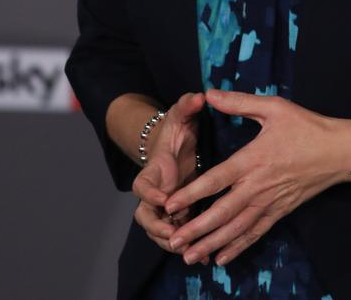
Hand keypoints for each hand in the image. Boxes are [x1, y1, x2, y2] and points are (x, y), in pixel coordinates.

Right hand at [132, 91, 207, 256]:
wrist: (175, 144)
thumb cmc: (177, 128)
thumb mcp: (182, 114)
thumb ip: (187, 105)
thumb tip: (199, 96)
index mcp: (153, 169)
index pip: (142, 185)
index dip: (149, 194)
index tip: (164, 199)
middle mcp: (155, 191)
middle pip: (145, 217)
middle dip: (158, 228)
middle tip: (176, 234)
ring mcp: (165, 204)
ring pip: (161, 231)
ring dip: (174, 241)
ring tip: (194, 250)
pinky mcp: (179, 211)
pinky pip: (180, 232)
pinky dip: (190, 243)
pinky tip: (209, 255)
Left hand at [164, 89, 350, 266]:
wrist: (339, 151)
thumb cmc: (306, 126)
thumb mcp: (274, 107)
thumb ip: (240, 102)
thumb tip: (210, 93)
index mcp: (253, 159)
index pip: (217, 180)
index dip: (192, 193)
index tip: (170, 204)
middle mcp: (258, 185)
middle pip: (222, 212)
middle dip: (196, 228)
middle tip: (173, 240)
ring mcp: (270, 202)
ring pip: (236, 228)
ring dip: (211, 243)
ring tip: (188, 256)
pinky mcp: (280, 211)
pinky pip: (255, 233)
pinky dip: (237, 247)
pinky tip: (221, 258)